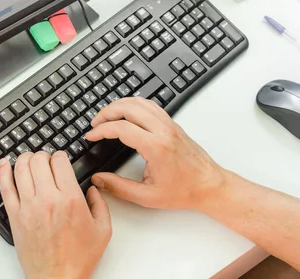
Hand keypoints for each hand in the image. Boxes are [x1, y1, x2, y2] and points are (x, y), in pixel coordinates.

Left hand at [0, 151, 111, 278]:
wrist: (58, 278)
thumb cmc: (78, 258)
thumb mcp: (103, 229)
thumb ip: (101, 203)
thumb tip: (93, 189)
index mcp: (70, 199)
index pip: (60, 161)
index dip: (60, 155)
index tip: (61, 159)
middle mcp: (48, 199)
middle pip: (39, 160)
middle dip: (43, 155)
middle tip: (46, 161)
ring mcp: (28, 207)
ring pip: (21, 168)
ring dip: (25, 158)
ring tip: (29, 159)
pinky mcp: (14, 217)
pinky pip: (5, 187)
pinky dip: (2, 172)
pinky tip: (3, 164)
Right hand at [85, 97, 226, 210]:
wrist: (209, 185)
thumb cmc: (184, 191)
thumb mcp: (147, 196)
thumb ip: (119, 188)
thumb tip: (98, 180)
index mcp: (156, 147)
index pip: (121, 128)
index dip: (101, 130)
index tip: (91, 135)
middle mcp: (163, 130)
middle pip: (129, 108)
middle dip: (107, 112)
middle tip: (95, 123)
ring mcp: (169, 124)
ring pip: (140, 102)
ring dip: (120, 105)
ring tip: (107, 116)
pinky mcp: (173, 124)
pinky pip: (151, 105)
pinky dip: (134, 104)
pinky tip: (127, 112)